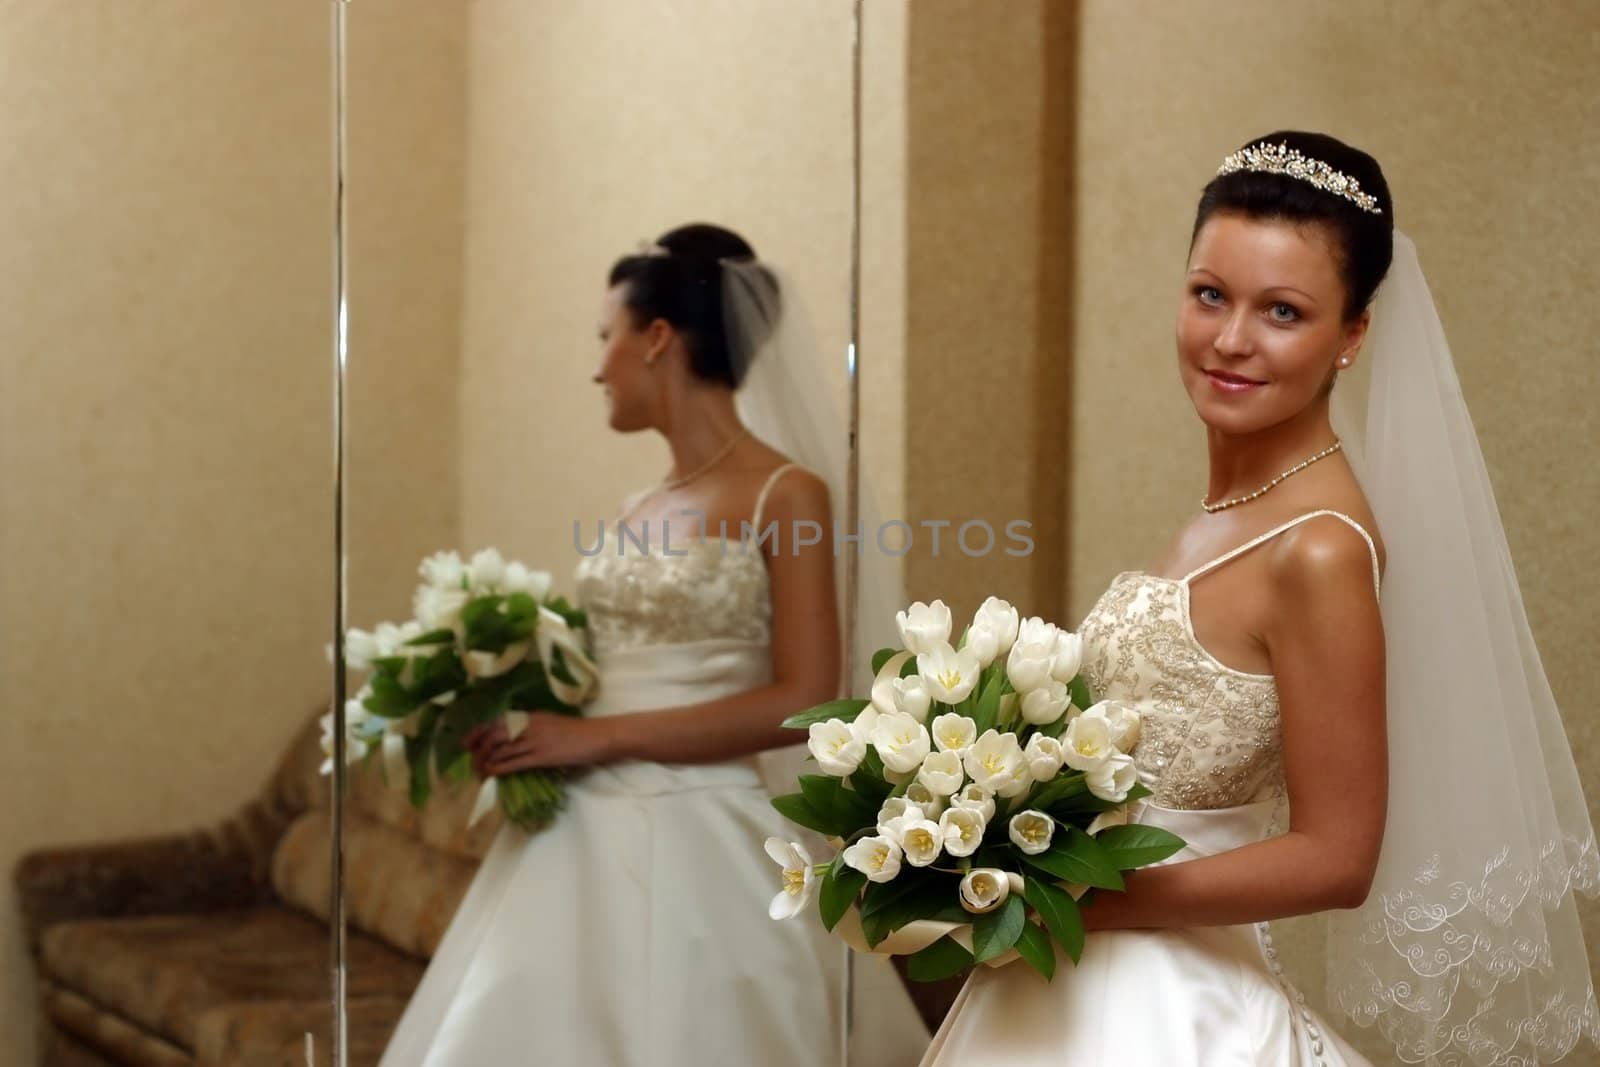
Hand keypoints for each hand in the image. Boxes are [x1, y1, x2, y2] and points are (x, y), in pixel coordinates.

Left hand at [465, 713, 617, 775]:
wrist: (599, 736)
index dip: (479, 732)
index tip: (467, 742)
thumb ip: (533, 728)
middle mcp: (529, 725)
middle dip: (478, 749)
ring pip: (501, 750)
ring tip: (478, 772)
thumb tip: (515, 740)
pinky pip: (514, 762)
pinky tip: (492, 773)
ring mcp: (535, 740)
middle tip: (471, 761)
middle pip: (494, 735)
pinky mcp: (542, 756)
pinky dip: (499, 768)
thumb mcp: (551, 723)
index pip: (498, 722)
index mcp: (531, 716)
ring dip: (486, 761)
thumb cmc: (579, 732)